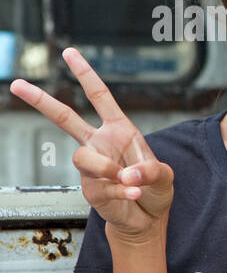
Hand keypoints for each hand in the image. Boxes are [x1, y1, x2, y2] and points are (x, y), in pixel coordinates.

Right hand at [9, 48, 173, 240]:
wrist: (147, 219)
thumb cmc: (155, 190)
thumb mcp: (164, 176)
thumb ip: (150, 171)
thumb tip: (127, 174)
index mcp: (119, 131)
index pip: (100, 97)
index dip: (85, 75)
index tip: (69, 53)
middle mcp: (100, 144)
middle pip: (65, 118)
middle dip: (41, 100)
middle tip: (16, 84)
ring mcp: (92, 167)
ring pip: (82, 157)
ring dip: (107, 169)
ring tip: (129, 181)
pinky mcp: (89, 189)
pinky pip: (100, 185)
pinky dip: (121, 192)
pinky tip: (134, 195)